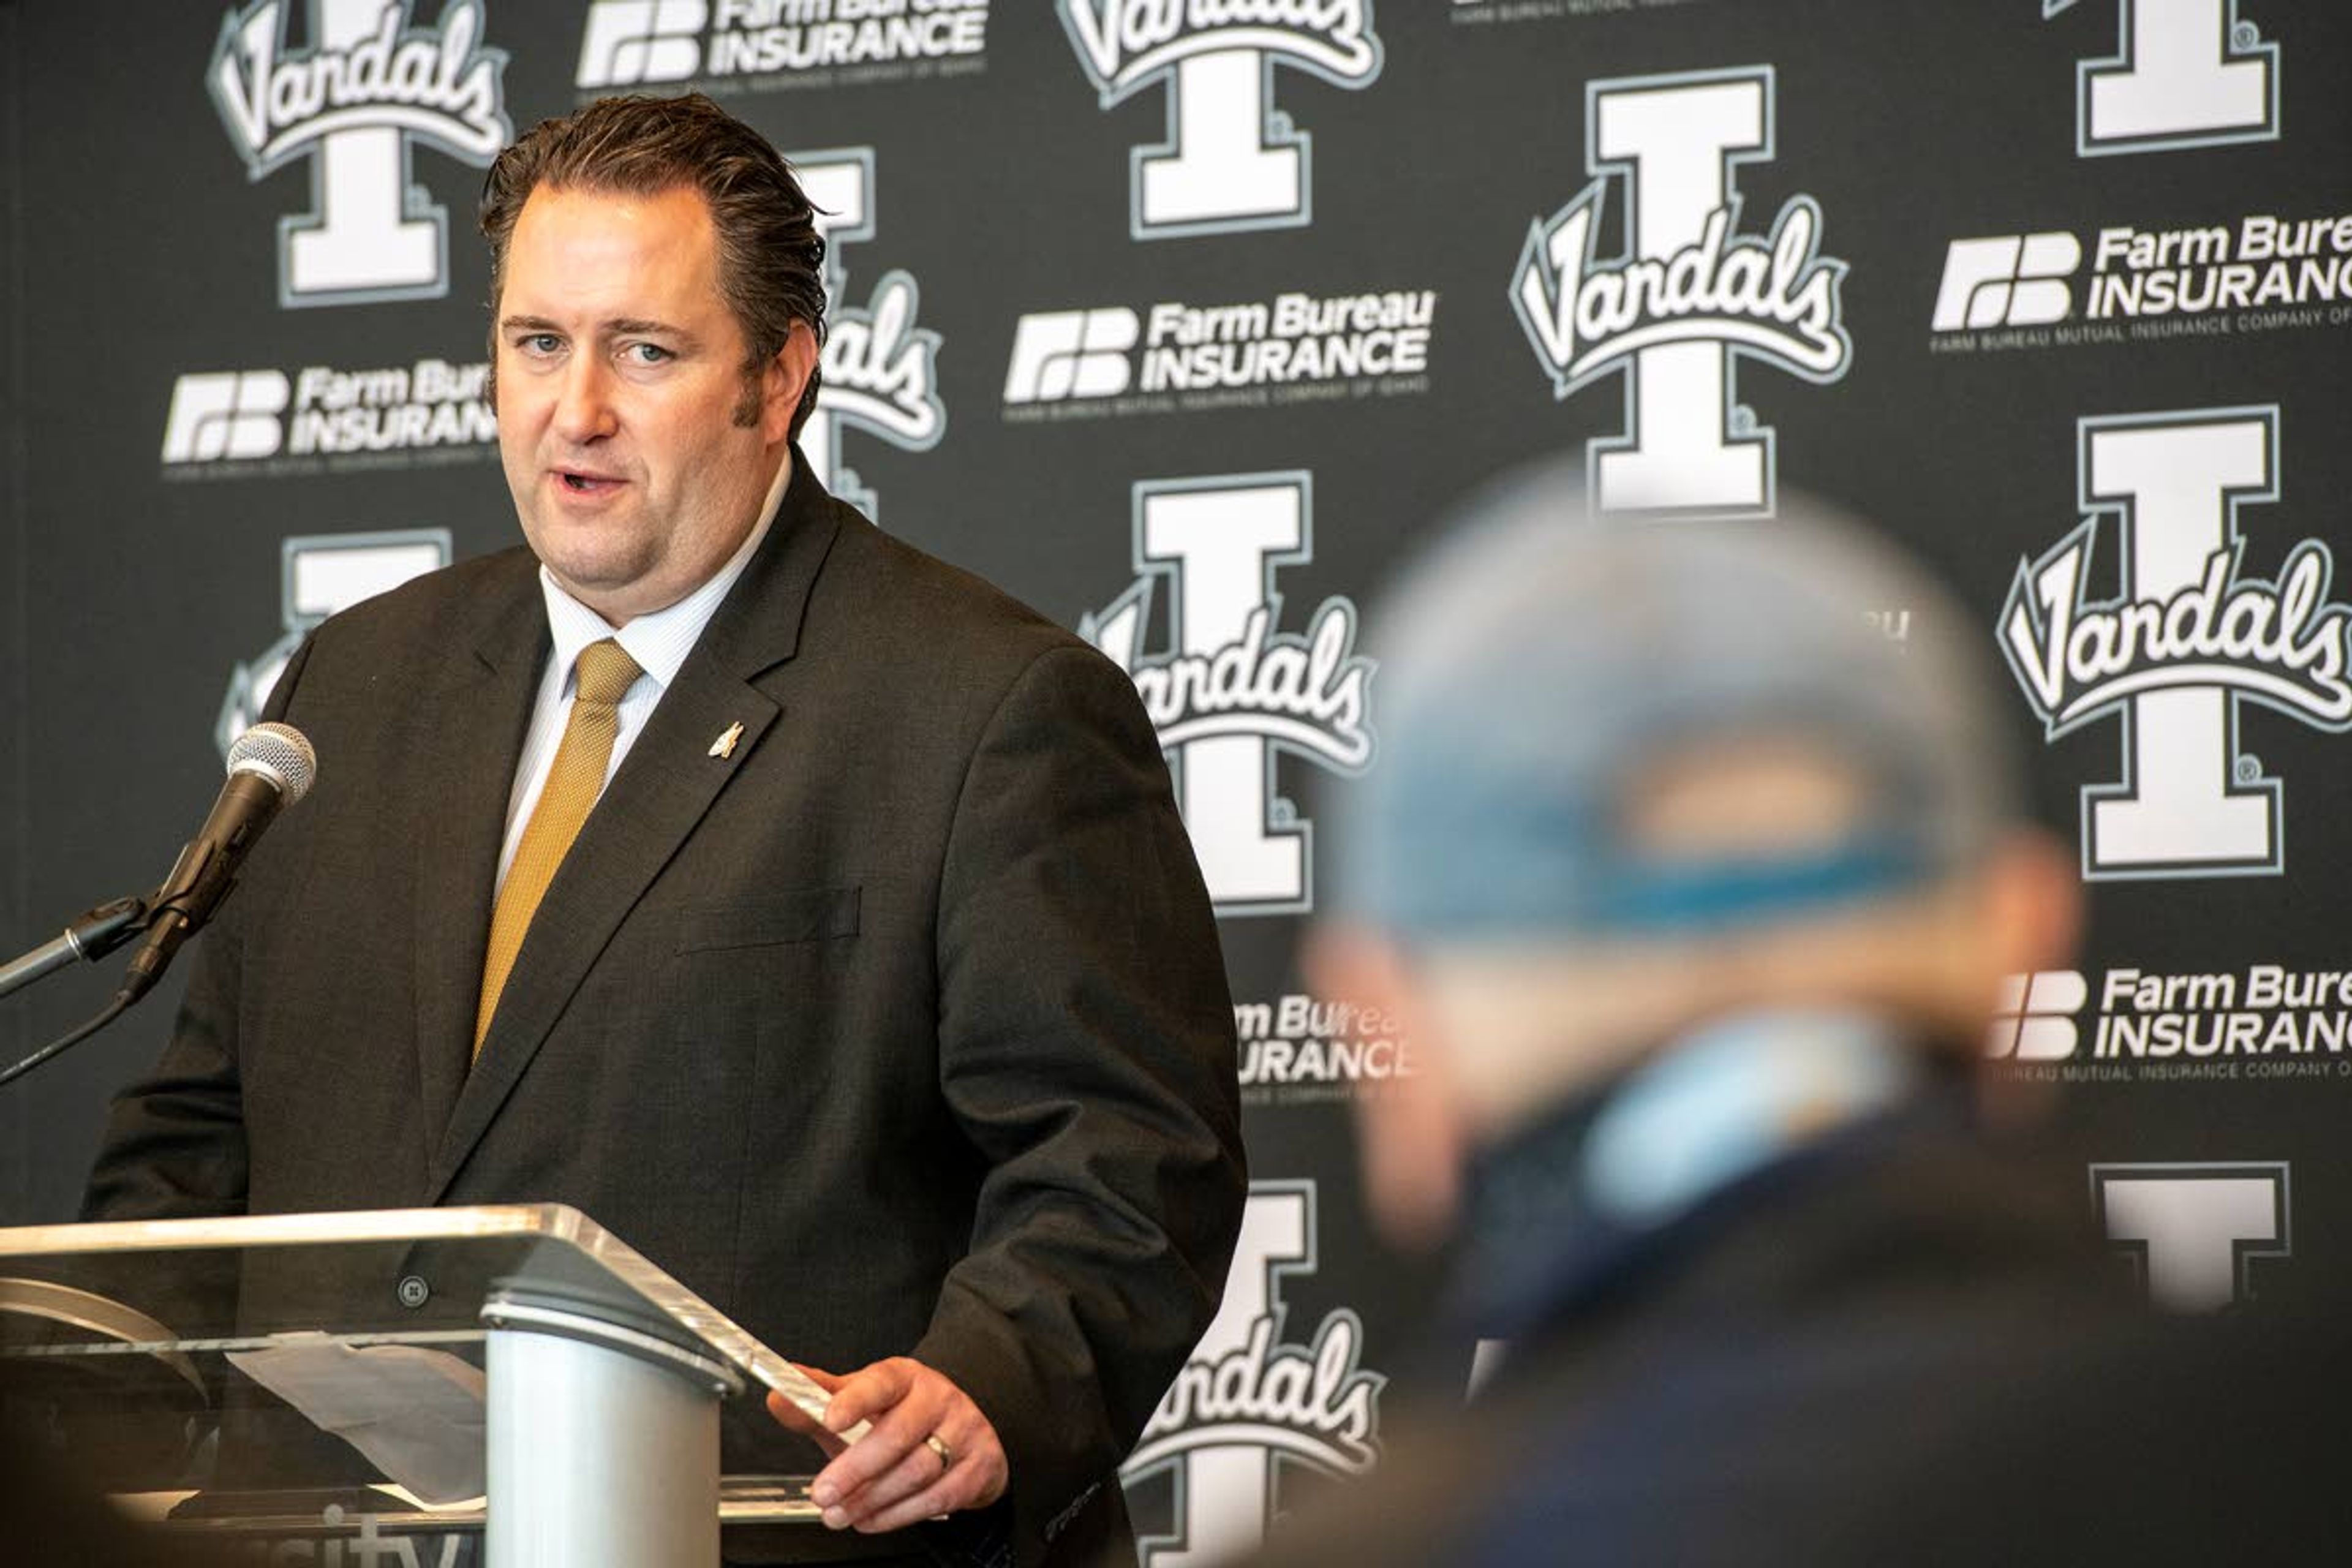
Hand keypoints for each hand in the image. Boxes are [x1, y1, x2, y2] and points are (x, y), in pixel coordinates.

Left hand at [767, 1357, 1008, 1532]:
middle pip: (897, 1434)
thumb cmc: (901, 1418)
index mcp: (905, 1377)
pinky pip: (938, 1497)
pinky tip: (871, 1519)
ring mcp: (964, 1431)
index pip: (881, 1382)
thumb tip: (778, 1399)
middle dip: (854, 1469)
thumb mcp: (859, 1407)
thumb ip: (817, 1405)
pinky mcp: (979, 1466)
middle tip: (822, 1493)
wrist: (963, 1435)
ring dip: (871, 1499)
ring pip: (917, 1471)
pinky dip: (897, 1515)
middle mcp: (938, 1398)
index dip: (856, 1400)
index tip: (830, 1419)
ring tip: (839, 1514)